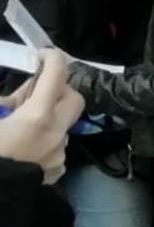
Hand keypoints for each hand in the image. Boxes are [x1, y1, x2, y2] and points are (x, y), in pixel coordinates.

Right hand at [0, 52, 84, 184]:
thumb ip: (5, 103)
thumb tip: (13, 100)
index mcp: (37, 116)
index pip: (56, 75)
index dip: (52, 59)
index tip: (43, 55)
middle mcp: (56, 132)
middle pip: (73, 98)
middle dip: (57, 90)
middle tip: (34, 92)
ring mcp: (59, 153)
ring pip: (63, 124)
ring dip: (47, 118)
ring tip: (20, 125)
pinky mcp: (57, 170)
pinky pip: (55, 147)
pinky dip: (43, 141)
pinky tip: (23, 148)